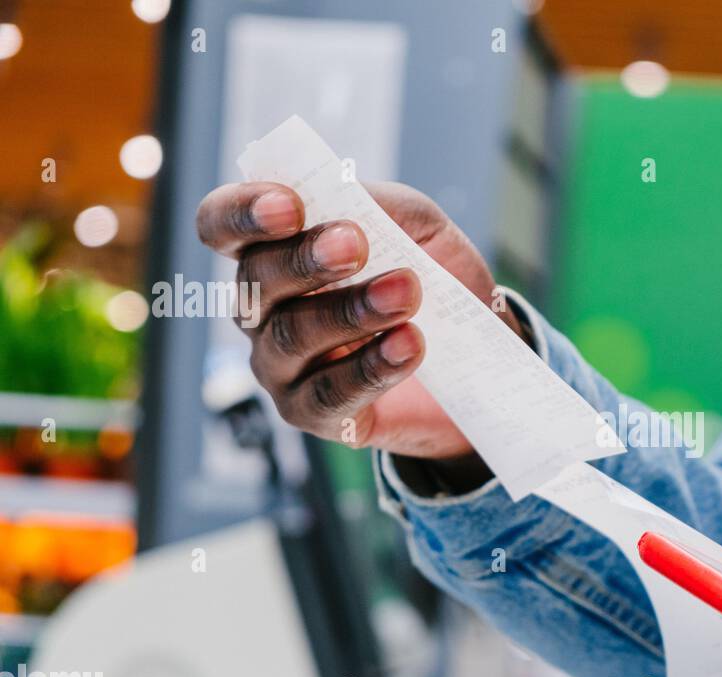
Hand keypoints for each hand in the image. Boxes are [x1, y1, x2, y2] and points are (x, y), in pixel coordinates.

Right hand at [195, 181, 525, 459]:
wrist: (476, 359)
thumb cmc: (430, 280)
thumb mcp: (415, 227)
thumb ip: (378, 205)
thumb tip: (342, 194)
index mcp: (270, 250)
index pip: (222, 224)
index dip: (243, 212)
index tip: (290, 205)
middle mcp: (260, 310)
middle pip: (254, 282)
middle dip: (305, 261)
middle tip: (357, 245)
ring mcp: (279, 368)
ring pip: (291, 337)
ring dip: (350, 312)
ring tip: (406, 294)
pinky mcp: (313, 415)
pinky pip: (329, 394)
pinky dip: (371, 367)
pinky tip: (409, 344)